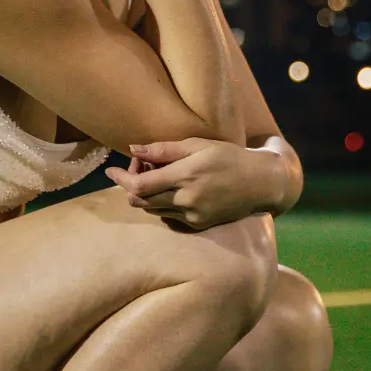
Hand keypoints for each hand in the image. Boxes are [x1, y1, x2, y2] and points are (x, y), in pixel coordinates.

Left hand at [105, 136, 286, 230]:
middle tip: (139, 166)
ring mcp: (193, 216)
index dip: (121, 178)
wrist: (260, 183)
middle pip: (140, 201)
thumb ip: (164, 149)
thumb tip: (134, 148)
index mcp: (185, 176)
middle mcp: (187, 200)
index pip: (139, 185)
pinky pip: (168, 216)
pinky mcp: (198, 225)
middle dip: (131, 185)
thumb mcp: (198, 145)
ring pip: (153, 209)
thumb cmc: (228, 157)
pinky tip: (172, 189)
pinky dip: (162, 203)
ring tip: (157, 175)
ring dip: (146, 194)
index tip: (110, 171)